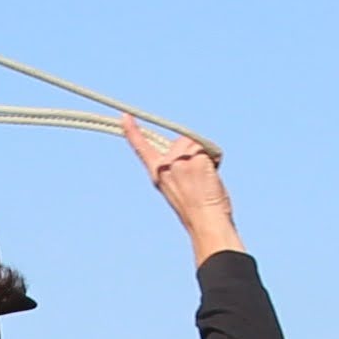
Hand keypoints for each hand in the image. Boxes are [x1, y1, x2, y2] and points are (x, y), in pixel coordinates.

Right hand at [121, 114, 242, 261]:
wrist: (206, 222)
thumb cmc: (197, 211)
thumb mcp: (179, 188)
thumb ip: (178, 168)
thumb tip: (191, 148)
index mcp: (157, 174)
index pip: (142, 148)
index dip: (134, 132)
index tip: (125, 117)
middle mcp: (165, 165)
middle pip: (181, 142)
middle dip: (192, 153)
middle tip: (197, 180)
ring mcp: (179, 160)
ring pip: (194, 143)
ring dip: (204, 157)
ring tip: (205, 180)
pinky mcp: (193, 157)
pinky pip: (206, 148)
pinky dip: (213, 159)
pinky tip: (211, 175)